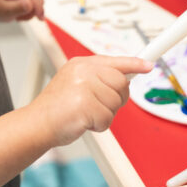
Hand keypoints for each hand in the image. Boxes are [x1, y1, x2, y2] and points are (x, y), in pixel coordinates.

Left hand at [0, 0, 43, 21]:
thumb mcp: (3, 12)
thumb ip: (17, 8)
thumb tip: (30, 4)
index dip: (38, 7)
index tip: (40, 18)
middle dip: (34, 9)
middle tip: (22, 18)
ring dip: (31, 8)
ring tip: (18, 15)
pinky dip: (29, 6)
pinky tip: (20, 11)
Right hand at [29, 55, 152, 145]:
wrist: (37, 124)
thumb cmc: (57, 108)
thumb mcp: (76, 84)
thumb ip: (98, 79)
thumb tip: (125, 80)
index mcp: (81, 64)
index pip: (114, 60)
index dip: (135, 64)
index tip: (149, 65)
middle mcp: (83, 71)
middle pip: (121, 83)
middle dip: (115, 100)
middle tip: (96, 106)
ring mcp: (84, 86)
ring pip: (116, 102)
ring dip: (105, 115)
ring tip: (85, 114)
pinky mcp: (85, 104)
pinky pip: (108, 118)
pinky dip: (98, 125)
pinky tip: (83, 121)